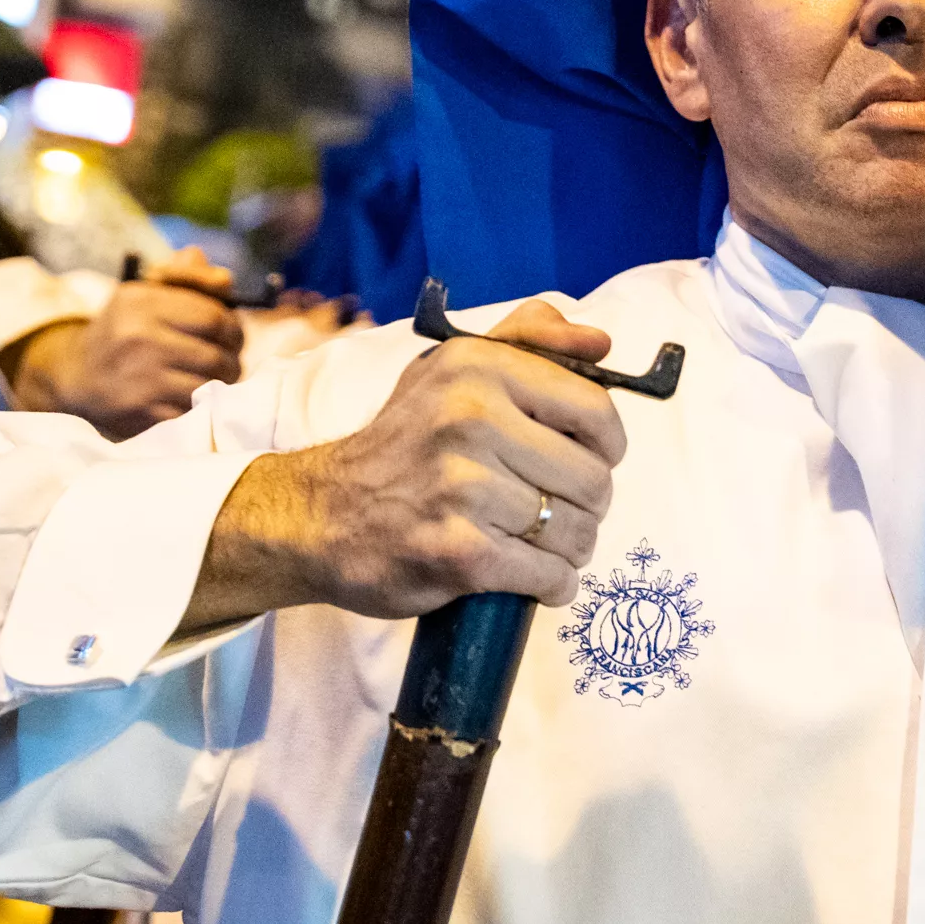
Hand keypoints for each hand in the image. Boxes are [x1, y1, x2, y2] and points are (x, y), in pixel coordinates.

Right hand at [13, 248, 245, 438]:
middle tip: (228, 363)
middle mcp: (138, 337)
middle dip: (232, 361)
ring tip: (213, 381)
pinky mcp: (141, 410)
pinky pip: (192, 411)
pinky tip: (192, 400)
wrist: (76, 376)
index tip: (231, 336)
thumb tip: (225, 280)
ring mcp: (139, 377)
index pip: (214, 317)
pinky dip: (199, 408)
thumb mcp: (144, 292)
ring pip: (209, 385)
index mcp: (141, 301)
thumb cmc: (123, 330)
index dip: (233, 328)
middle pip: (216, 355)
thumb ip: (187, 278)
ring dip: (220, 386)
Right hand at [186, 299, 628, 630]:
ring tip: (535, 541)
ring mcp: (463, 488)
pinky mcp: (459, 553)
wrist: (318, 516)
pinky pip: (550, 576)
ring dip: (568, 549)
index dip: (606, 445)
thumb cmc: (401, 444)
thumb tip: (600, 339)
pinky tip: (533, 576)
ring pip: (577, 532)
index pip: (596, 410)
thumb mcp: (451, 369)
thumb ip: (527, 341)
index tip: (587, 458)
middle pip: (592, 480)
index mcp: (478, 368)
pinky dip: (553, 584)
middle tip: (552, 508)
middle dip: (585, 505)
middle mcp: (470, 419)